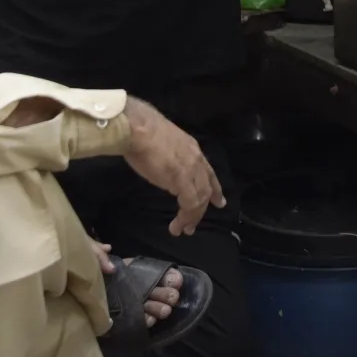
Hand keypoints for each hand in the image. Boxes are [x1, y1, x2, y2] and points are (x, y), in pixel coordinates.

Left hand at [90, 239, 181, 325]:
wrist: (74, 297)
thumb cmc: (85, 275)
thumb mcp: (88, 256)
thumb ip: (97, 251)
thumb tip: (108, 249)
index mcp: (134, 270)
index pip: (158, 272)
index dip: (169, 277)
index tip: (174, 281)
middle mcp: (137, 286)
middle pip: (160, 290)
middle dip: (168, 294)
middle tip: (170, 298)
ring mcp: (132, 303)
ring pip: (153, 306)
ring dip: (161, 308)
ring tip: (164, 310)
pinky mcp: (126, 319)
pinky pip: (140, 321)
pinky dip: (147, 320)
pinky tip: (149, 318)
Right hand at [120, 99, 225, 236]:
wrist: (136, 127)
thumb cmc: (142, 132)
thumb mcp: (165, 144)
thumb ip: (171, 158)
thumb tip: (167, 168)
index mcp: (192, 149)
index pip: (209, 172)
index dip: (215, 188)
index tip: (219, 202)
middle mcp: (196, 159)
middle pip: (206, 188)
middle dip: (202, 208)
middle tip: (193, 225)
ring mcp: (190, 169)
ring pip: (200, 198)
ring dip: (193, 216)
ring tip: (184, 229)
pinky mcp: (181, 179)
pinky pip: (189, 203)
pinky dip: (185, 216)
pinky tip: (178, 225)